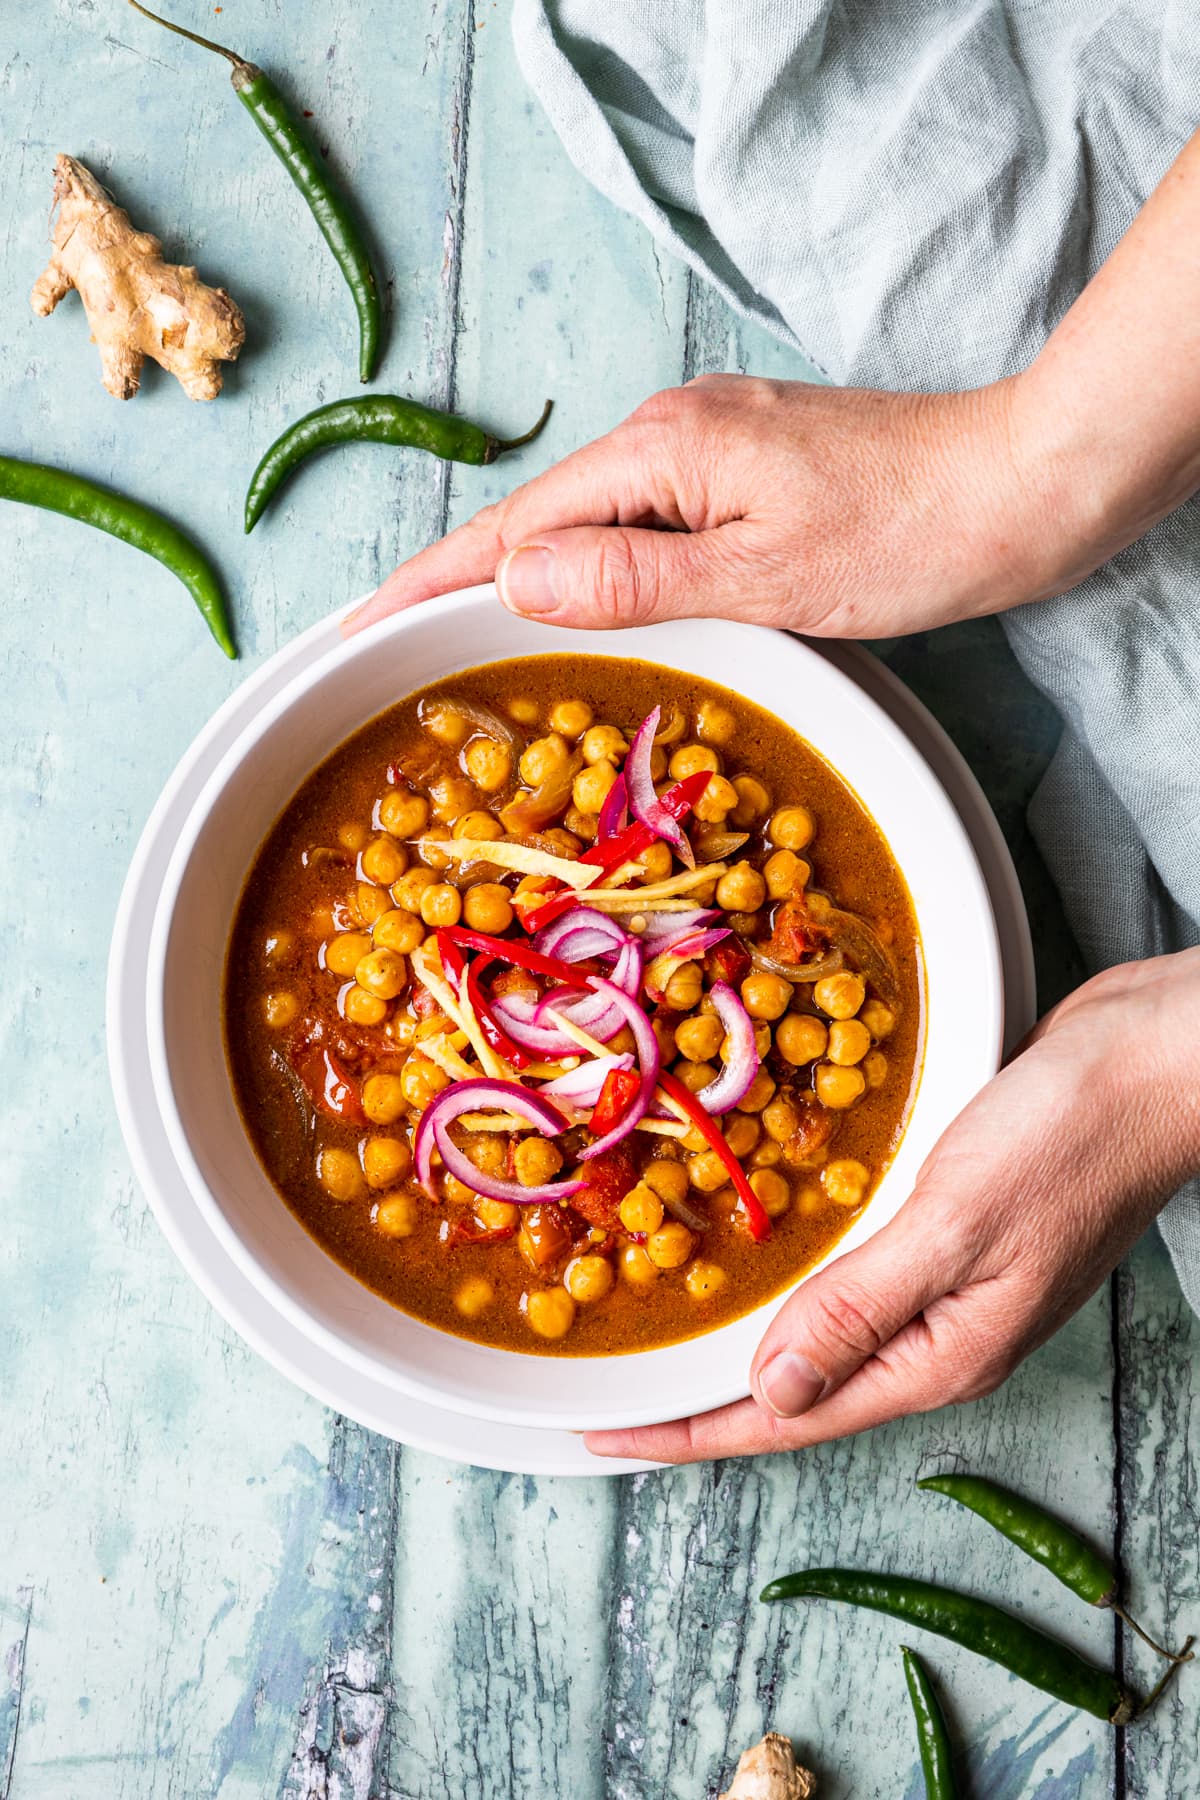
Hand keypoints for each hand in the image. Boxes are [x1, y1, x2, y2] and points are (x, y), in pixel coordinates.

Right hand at [345, 371, 1094, 641]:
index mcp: (659, 452)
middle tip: (379, 651)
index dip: (428, 583)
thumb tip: (515, 582)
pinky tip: (567, 603)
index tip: (353, 632)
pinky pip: (631, 522)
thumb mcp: (765, 575)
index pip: (512, 528)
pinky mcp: (738, 468)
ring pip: (582, 521)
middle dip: (451, 583)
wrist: (1019, 484)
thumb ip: (634, 579)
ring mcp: (704, 447)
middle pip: (533, 519)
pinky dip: (584, 566)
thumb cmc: (908, 534)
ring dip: (516, 578)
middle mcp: (667, 434)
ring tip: (449, 641)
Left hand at [585, 950, 1199, 1464]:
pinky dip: (794, 1275)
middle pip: (801, 1383)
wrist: (1155, 1062)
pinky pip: (852, 1271)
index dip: (693, 1429)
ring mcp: (950, 1282)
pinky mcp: (953, 1227)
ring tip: (669, 1338)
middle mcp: (942, 1334)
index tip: (607, 1433)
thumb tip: (771, 1389)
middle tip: (619, 1392)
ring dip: (746, 1335)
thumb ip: (861, 1309)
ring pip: (824, 1328)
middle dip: (709, 1395)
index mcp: (942, 1355)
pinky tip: (761, 1257)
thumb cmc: (1071, 1137)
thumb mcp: (955, 1226)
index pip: (792, 1414)